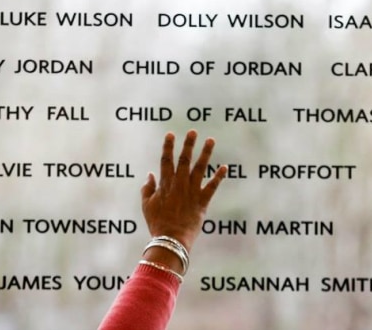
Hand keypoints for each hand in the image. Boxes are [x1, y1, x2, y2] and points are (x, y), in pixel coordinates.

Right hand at [141, 130, 226, 254]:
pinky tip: (225, 167)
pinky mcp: (202, 202)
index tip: (171, 134)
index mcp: (165, 184)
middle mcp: (179, 184)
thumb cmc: (157, 223)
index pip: (166, 161)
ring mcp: (192, 192)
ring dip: (206, 153)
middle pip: (184, 160)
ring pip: (200, 168)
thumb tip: (150, 174)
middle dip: (188, 144)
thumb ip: (147, 188)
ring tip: (211, 140)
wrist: (171, 240)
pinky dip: (219, 177)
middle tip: (193, 131)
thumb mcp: (146, 206)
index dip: (168, 146)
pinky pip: (212, 187)